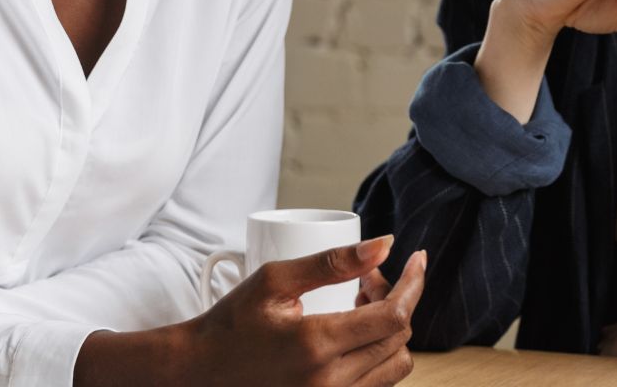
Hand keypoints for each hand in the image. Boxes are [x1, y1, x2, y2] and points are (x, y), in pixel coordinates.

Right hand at [78, 236, 425, 386]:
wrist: (198, 373)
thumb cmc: (230, 325)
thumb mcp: (274, 281)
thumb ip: (332, 262)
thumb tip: (384, 244)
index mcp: (318, 345)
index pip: (394, 315)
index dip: (414, 284)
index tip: (418, 260)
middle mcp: (330, 382)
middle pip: (399, 338)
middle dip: (397, 299)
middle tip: (369, 277)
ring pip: (395, 366)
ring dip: (391, 331)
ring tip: (361, 305)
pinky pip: (376, 384)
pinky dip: (378, 356)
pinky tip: (356, 334)